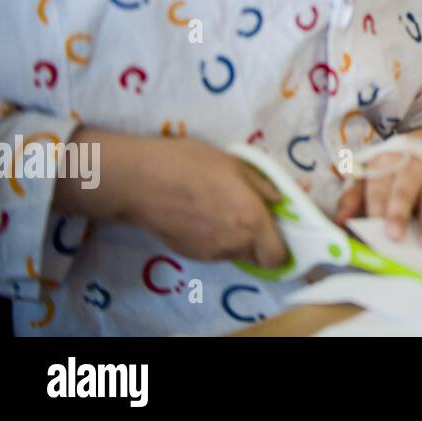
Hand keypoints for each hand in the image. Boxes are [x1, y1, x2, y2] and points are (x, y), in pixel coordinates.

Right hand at [58, 130, 288, 266]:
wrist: (140, 181)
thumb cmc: (191, 164)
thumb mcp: (236, 164)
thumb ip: (263, 186)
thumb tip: (278, 200)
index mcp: (251, 221)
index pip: (277, 257)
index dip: (281, 246)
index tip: (278, 229)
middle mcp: (234, 243)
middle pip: (258, 257)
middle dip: (261, 241)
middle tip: (252, 217)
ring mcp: (209, 252)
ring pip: (235, 254)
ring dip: (237, 239)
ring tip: (221, 210)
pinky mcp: (189, 254)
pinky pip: (214, 251)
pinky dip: (216, 239)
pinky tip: (201, 216)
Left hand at [335, 131, 421, 250]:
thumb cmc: (394, 169)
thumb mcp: (371, 174)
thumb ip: (353, 198)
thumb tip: (339, 222)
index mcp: (386, 164)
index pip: (378, 187)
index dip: (374, 207)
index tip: (371, 228)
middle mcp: (411, 168)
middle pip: (404, 192)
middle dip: (400, 213)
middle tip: (396, 236)